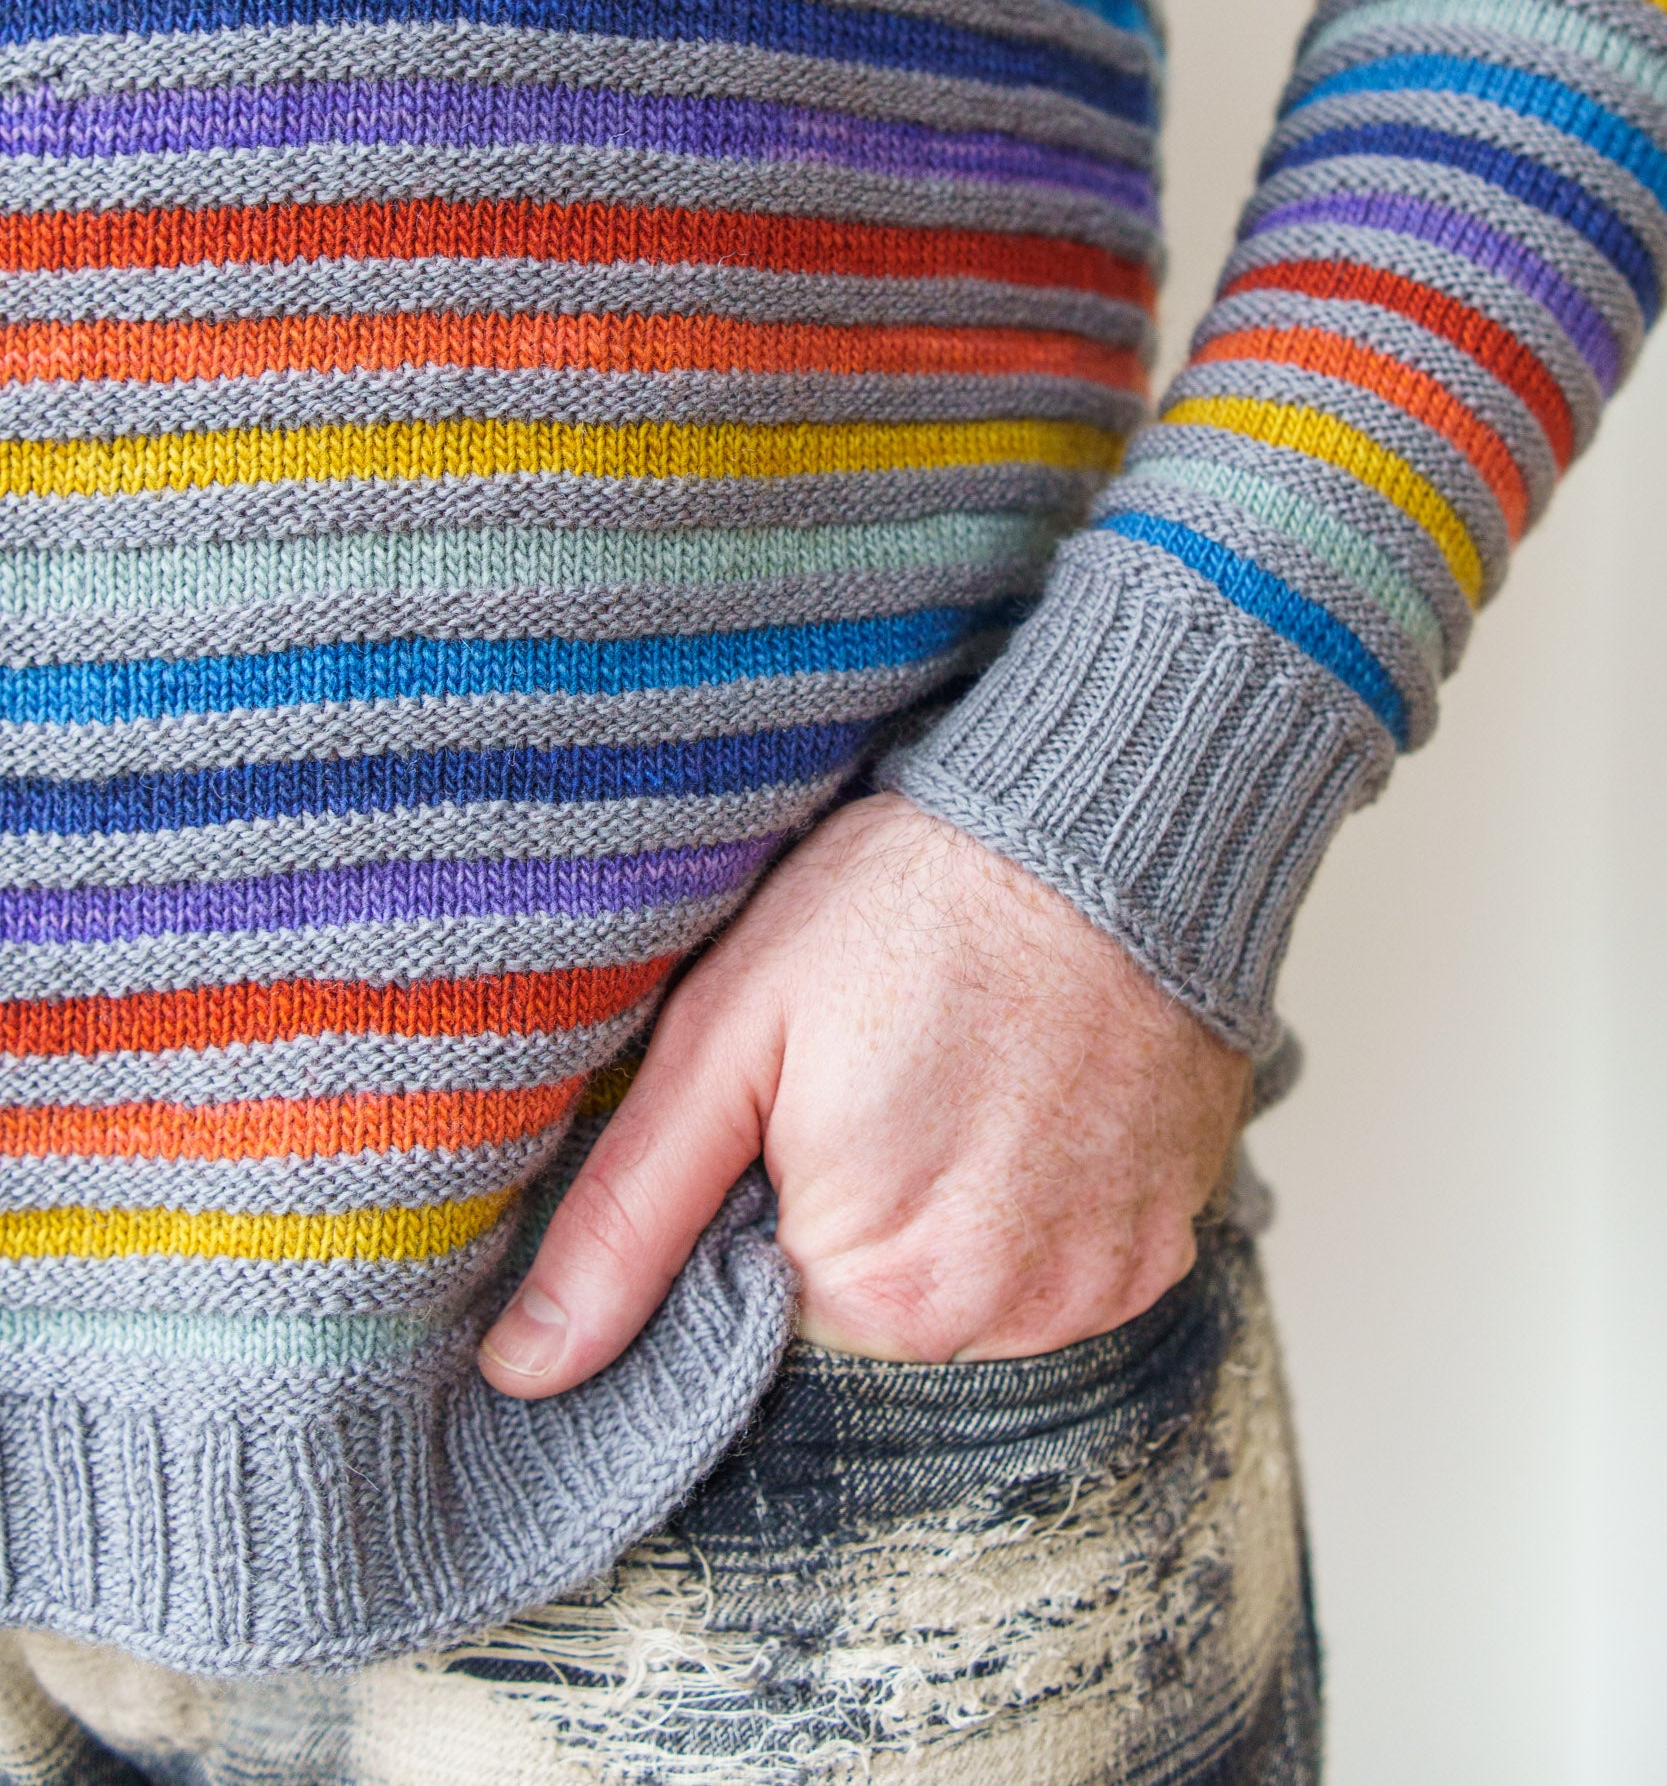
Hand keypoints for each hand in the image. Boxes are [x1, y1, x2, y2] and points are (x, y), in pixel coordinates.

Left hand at [479, 792, 1251, 1391]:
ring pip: (963, 1292)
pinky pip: (1057, 1268)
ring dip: (944, 1212)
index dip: (758, 1200)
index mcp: (871, 1285)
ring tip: (956, 1075)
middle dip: (848, 1210)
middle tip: (875, 1072)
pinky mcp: (1160, 1250)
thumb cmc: (904, 907)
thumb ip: (627, 1216)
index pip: (758, 1309)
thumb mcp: (730, 1035)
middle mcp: (998, 1321)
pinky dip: (1034, 1203)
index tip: (792, 1104)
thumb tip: (527, 1370)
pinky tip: (1027, 1100)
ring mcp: (1095, 1291)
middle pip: (865, 1310)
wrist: (1105, 828)